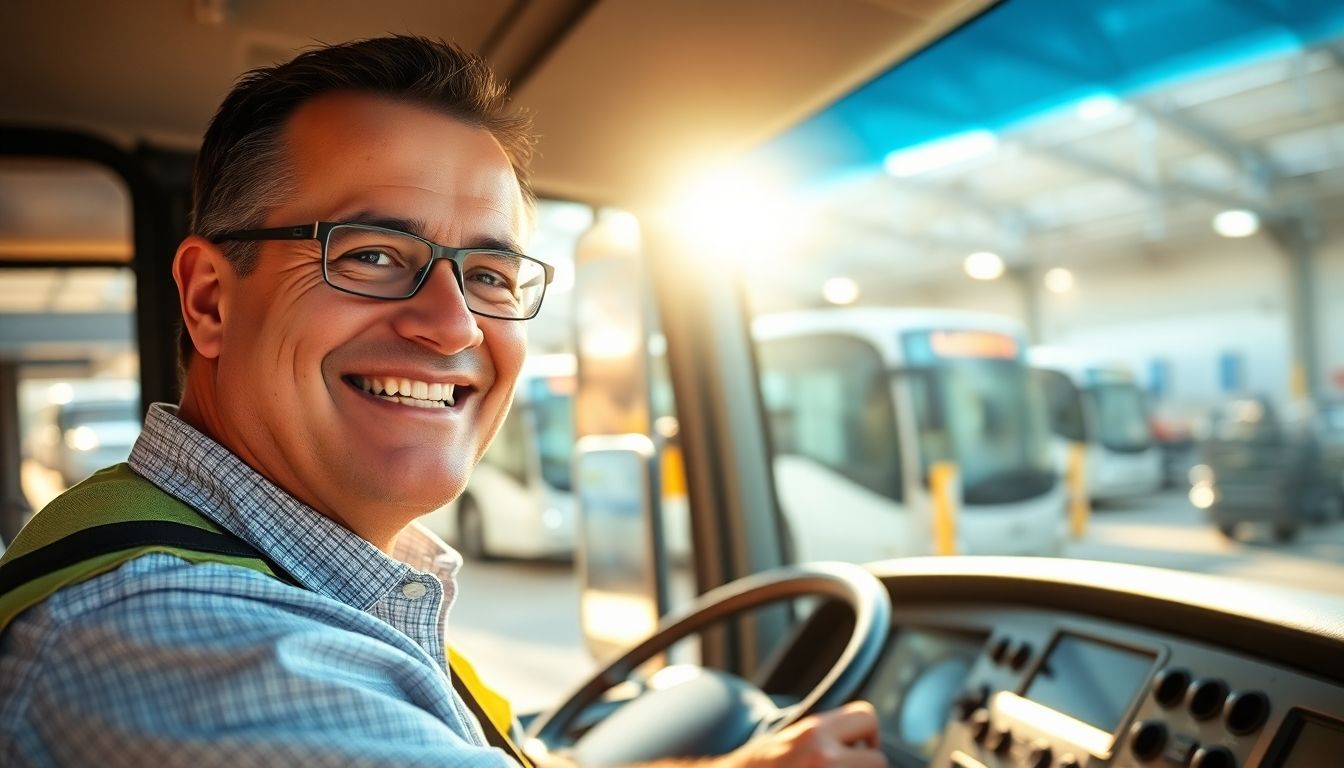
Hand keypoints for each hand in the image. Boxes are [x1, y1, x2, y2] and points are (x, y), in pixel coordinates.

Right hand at [726, 701, 886, 767]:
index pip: (866, 717)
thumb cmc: (758, 766)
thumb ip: (825, 733)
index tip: (860, 747)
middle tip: (844, 767)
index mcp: (814, 732)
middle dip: (865, 765)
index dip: (867, 733)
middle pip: (878, 760)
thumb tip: (862, 740)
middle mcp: (823, 756)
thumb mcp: (789, 736)